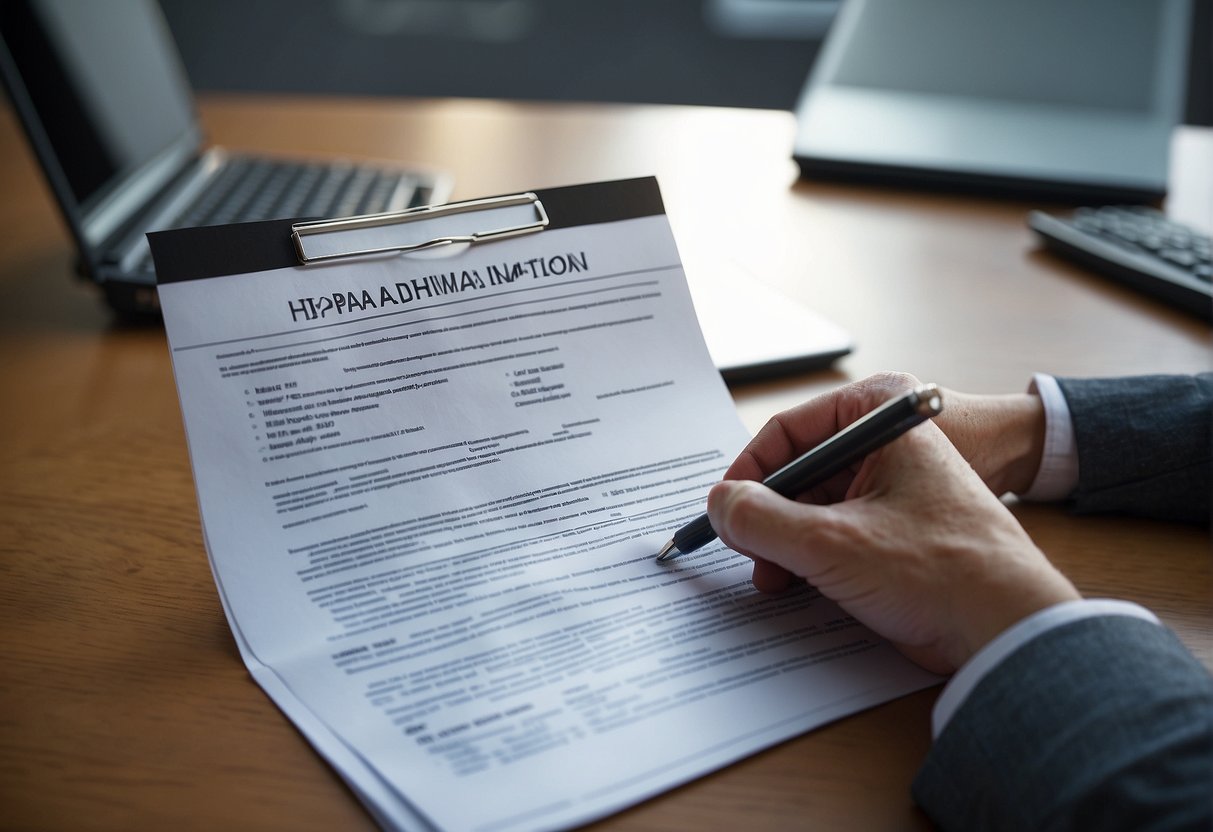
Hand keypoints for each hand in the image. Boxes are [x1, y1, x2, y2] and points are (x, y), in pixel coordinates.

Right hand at [709, 373, 1078, 673]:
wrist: (1011, 627)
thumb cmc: (942, 570)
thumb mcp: (830, 541)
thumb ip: (760, 518)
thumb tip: (719, 505)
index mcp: (883, 418)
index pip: (790, 431)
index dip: (747, 472)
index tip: (721, 509)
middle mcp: (890, 445)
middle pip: (800, 469)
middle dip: (766, 514)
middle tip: (745, 550)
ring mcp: (897, 490)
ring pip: (816, 505)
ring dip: (785, 540)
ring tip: (772, 577)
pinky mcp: (900, 531)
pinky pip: (838, 532)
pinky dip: (811, 556)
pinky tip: (799, 585)